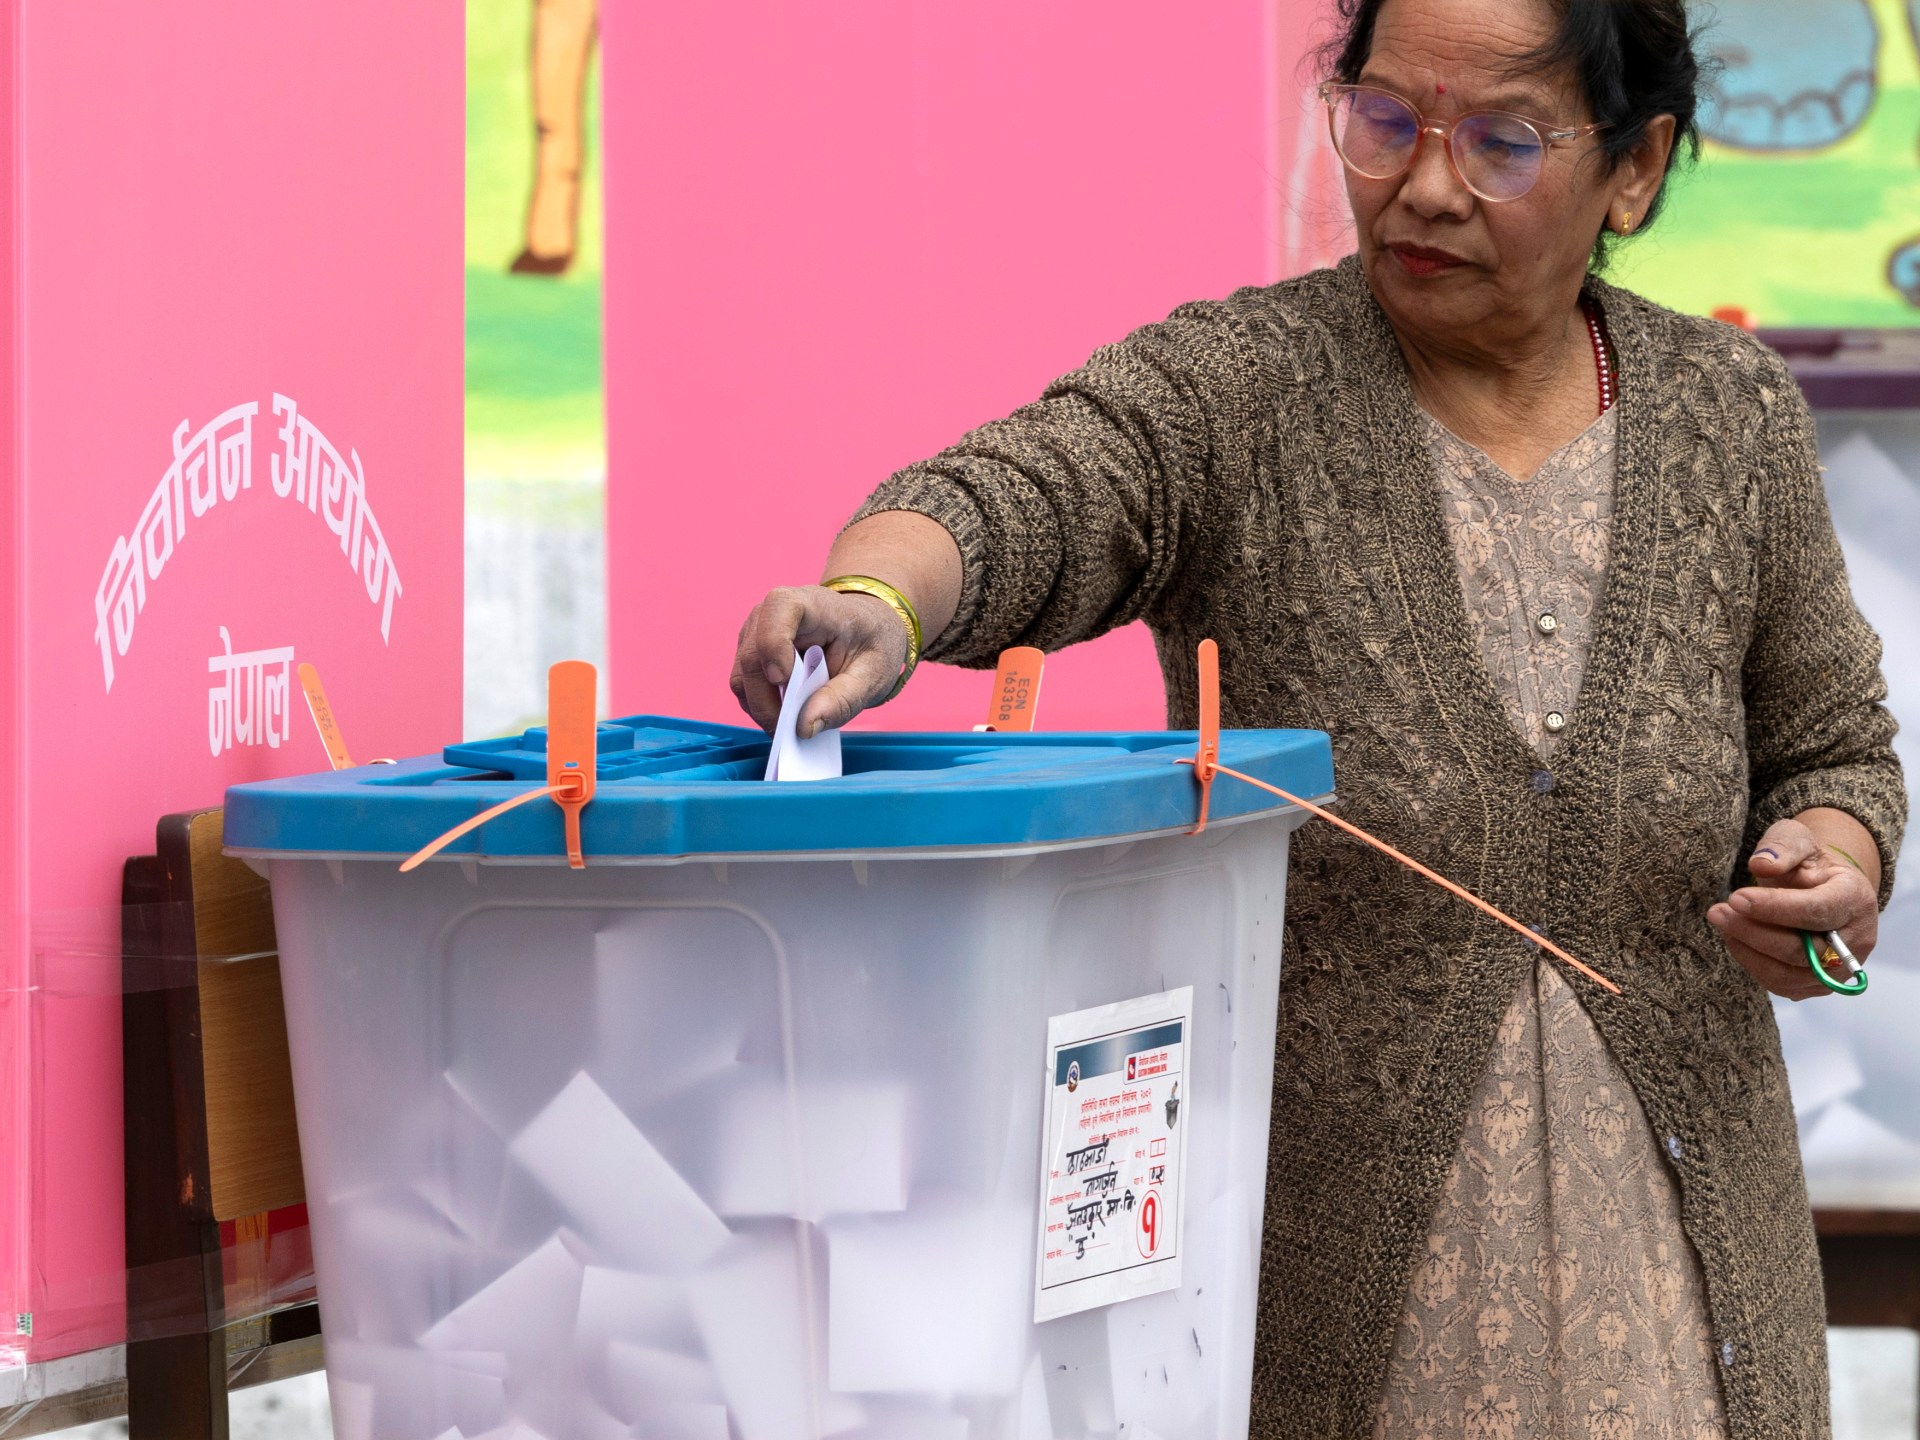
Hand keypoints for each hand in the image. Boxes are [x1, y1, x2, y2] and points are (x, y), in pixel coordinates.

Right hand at [730, 585, 910, 737]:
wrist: (864, 630)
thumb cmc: (870, 642)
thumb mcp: (874, 673)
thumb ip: (844, 699)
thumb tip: (804, 727)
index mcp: (809, 603)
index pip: (778, 610)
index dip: (773, 645)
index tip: (783, 680)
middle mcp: (770, 614)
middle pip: (752, 658)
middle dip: (768, 702)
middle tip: (795, 731)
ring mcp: (755, 635)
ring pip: (743, 678)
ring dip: (764, 709)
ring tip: (796, 726)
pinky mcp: (752, 657)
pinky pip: (745, 688)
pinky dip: (763, 708)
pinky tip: (789, 716)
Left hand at [1707, 819, 1878, 1000]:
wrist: (1820, 887)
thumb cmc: (1806, 862)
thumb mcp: (1796, 839)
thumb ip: (1781, 848)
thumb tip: (1761, 865)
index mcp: (1856, 899)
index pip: (1818, 911)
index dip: (1775, 908)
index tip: (1736, 898)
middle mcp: (1857, 940)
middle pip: (1803, 950)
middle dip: (1753, 931)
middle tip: (1717, 912)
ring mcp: (1840, 968)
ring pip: (1789, 974)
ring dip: (1747, 951)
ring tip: (1722, 922)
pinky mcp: (1818, 984)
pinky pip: (1782, 985)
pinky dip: (1753, 964)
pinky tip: (1735, 939)